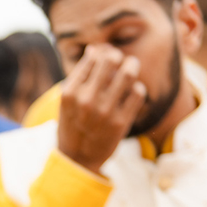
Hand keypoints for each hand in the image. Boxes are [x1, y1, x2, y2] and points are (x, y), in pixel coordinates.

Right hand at [54, 44, 147, 175]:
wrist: (77, 158)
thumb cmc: (73, 123)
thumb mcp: (68, 100)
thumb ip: (80, 75)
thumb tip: (96, 49)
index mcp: (70, 92)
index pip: (93, 58)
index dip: (102, 52)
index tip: (105, 56)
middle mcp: (86, 100)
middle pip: (112, 60)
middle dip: (118, 56)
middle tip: (121, 60)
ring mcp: (104, 111)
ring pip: (128, 74)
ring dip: (132, 66)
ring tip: (131, 67)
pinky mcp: (121, 122)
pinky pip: (138, 93)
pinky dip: (137, 88)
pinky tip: (131, 92)